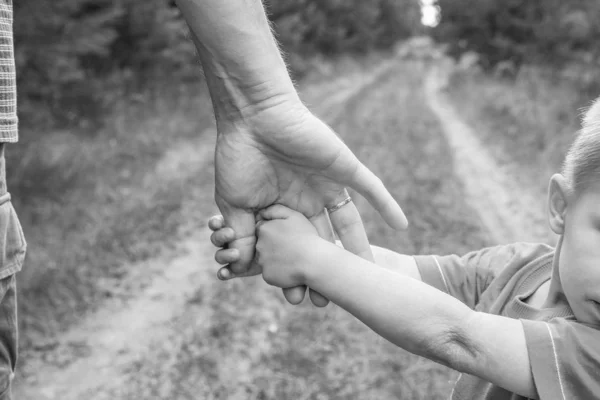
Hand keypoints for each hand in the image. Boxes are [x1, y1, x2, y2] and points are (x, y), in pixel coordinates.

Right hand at [214, 99, 407, 305]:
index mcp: (281, 208)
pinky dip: (388, 205)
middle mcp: (307, 200)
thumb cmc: (239, 158)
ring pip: (349, 223)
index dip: (297, 271)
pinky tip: (403, 224)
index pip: (295, 247)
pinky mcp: (343, 168)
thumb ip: (243, 236)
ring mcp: (327, 184)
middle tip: (331, 299)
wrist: (252, 116)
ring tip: (369, 275)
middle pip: (324, 241)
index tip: (298, 297)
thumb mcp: (233, 205)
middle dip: (328, 269)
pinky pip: (372, 188)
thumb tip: (242, 268)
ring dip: (359, 248)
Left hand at [254, 205, 320, 288]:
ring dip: (276, 259)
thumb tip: (262, 212)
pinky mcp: (267, 276)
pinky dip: (279, 272)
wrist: (314, 262)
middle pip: (263, 245)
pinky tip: (291, 268)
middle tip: (291, 248)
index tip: (286, 236)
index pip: (263, 230)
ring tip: (293, 258)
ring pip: (266, 260)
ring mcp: (262, 262)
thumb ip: (276, 210)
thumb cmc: (307, 237)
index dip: (275, 233)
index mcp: (264, 229)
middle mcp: (259, 245)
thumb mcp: (294, 216)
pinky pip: (271, 273)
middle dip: (274, 246)